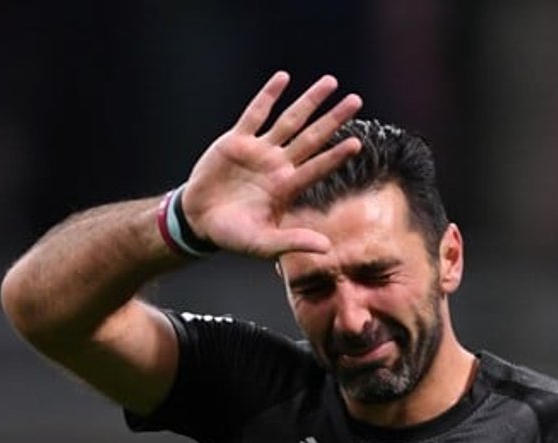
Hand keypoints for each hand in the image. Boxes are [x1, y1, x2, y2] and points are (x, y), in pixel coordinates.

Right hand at [179, 71, 362, 258]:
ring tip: (331, 82)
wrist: (200, 221)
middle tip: (356, 100)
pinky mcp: (237, 140)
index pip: (317, 167)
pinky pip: (255, 113)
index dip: (336, 156)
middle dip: (333, 119)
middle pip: (312, 137)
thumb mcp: (264, 244)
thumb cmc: (234, 236)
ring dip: (310, 101)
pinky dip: (268, 96)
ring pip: (290, 120)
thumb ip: (294, 242)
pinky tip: (284, 78)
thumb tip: (327, 248)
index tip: (356, 143)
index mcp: (286, 188)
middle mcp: (278, 165)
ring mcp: (259, 151)